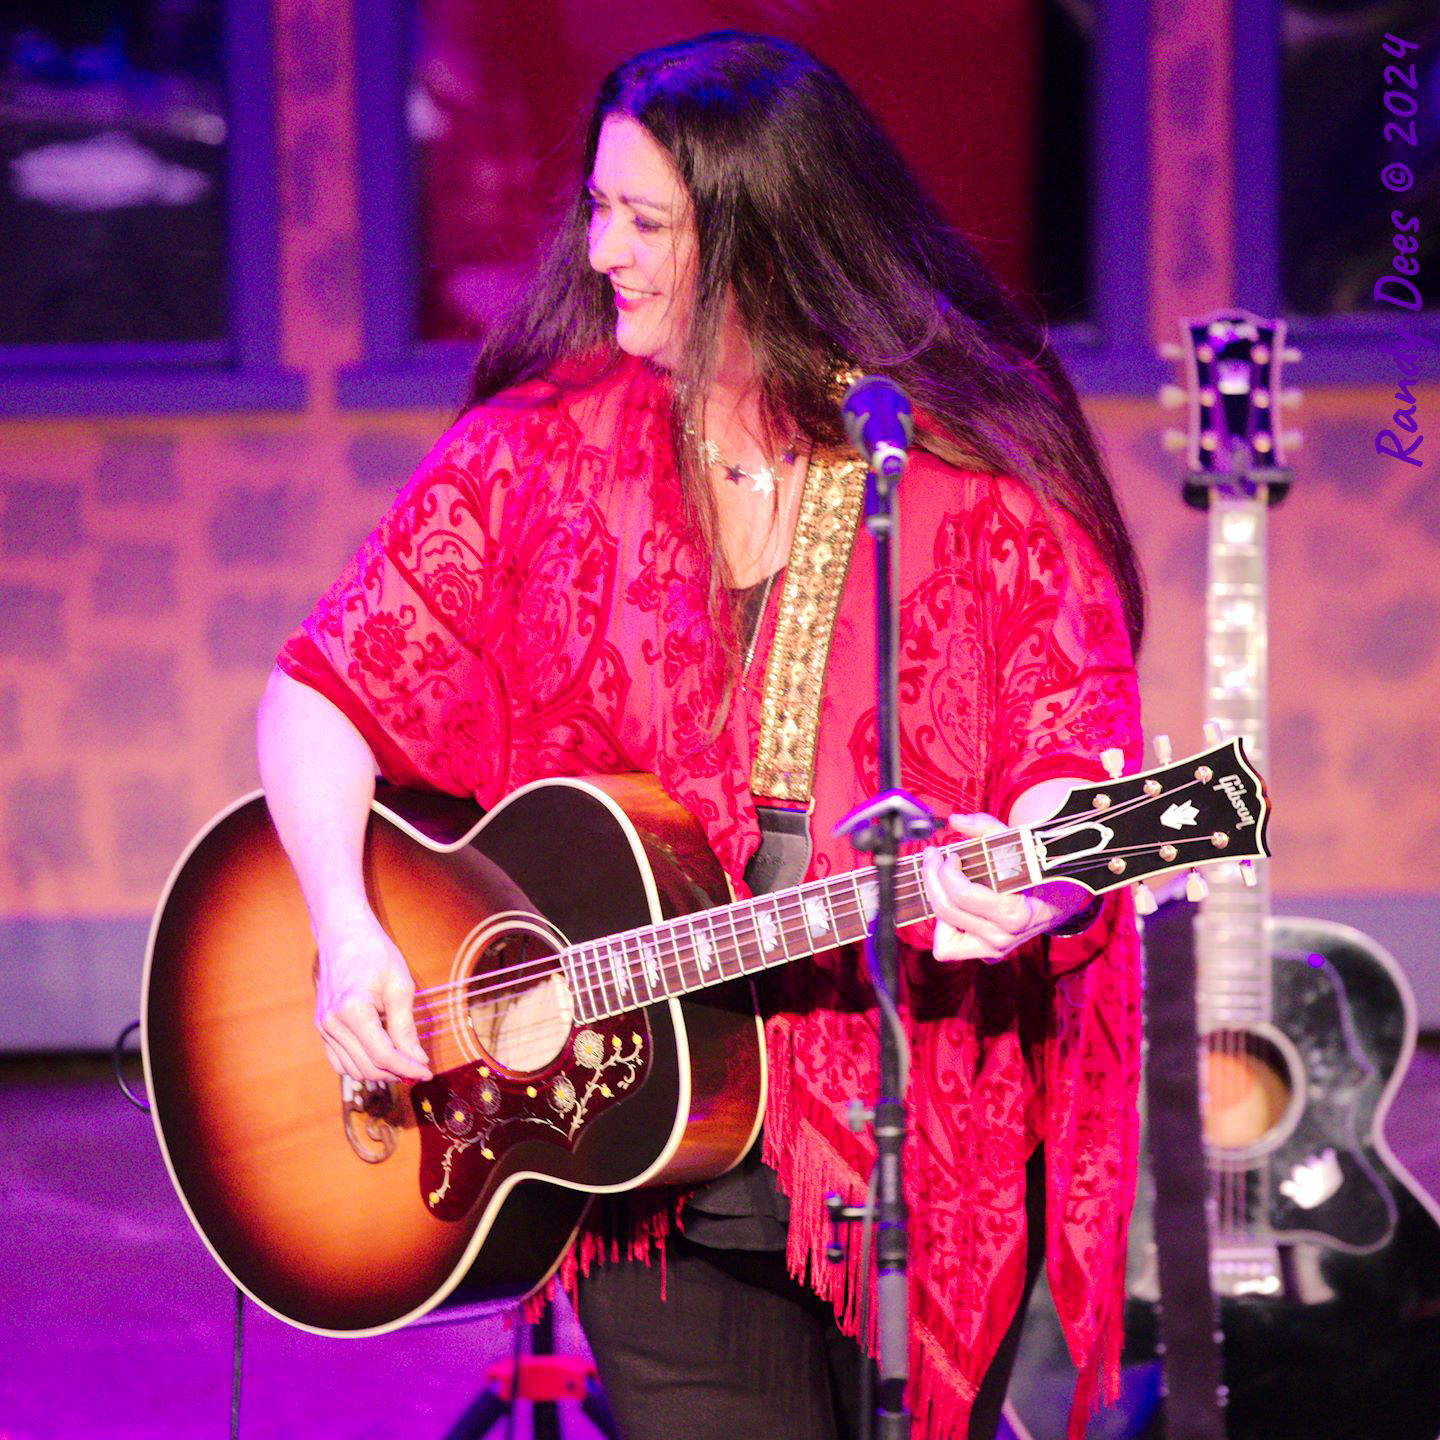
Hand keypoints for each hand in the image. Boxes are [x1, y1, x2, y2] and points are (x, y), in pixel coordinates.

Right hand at [314, 912, 432, 1082]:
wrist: (342, 933)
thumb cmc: (374, 953)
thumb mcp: (400, 986)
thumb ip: (406, 1027)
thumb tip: (417, 1059)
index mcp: (353, 1011)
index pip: (383, 1056)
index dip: (408, 1069)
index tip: (427, 1073)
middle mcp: (332, 1024)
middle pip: (367, 1067)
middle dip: (396, 1073)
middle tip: (418, 1069)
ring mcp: (323, 1027)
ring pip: (351, 1069)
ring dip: (378, 1072)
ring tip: (402, 1064)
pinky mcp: (321, 1027)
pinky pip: (338, 1060)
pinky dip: (360, 1065)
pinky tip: (379, 1057)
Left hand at [921, 812, 1091, 963]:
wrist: (1062, 901)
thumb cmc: (1039, 871)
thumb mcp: (1020, 845)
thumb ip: (988, 828)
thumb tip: (956, 820)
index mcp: (1015, 915)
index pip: (964, 895)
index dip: (947, 871)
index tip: (951, 854)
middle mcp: (1003, 939)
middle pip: (947, 911)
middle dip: (932, 879)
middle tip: (933, 857)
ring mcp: (994, 951)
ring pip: (943, 938)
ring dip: (936, 903)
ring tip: (939, 881)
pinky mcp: (987, 955)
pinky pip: (949, 948)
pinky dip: (944, 927)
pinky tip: (953, 903)